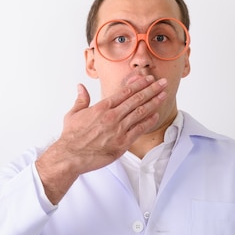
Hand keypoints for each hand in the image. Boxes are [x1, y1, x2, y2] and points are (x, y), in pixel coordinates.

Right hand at [36, 71, 167, 203]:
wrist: (71, 155)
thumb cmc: (71, 136)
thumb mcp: (73, 114)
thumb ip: (81, 99)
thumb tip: (80, 87)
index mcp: (102, 107)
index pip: (126, 92)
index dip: (140, 84)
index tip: (148, 79)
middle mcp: (112, 116)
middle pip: (137, 99)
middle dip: (152, 89)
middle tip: (163, 83)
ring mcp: (118, 129)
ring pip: (140, 112)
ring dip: (154, 102)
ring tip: (164, 95)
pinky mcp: (122, 143)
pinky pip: (139, 130)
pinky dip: (148, 122)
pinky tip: (156, 115)